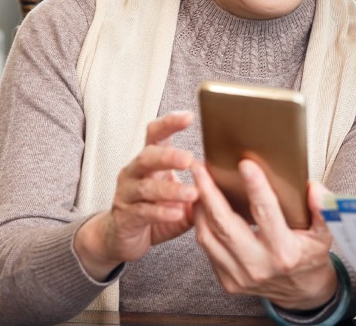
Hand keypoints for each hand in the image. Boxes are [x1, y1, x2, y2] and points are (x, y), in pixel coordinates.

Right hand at [73, 111, 197, 279]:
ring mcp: (127, 194)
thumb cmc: (155, 211)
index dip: (169, 123)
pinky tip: (177, 214)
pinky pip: (143, 212)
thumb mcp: (181, 197)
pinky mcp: (125, 216)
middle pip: (147, 156)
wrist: (123, 238)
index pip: (156, 134)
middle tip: (189, 159)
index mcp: (150, 161)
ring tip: (192, 193)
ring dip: (171, 190)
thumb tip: (232, 177)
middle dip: (168, 156)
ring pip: (147, 187)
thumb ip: (201, 187)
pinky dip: (161, 213)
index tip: (189, 116)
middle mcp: (135, 172)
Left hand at [190, 159, 336, 309]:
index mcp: (284, 252)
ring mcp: (239, 275)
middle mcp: (258, 266)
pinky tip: (202, 206)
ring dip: (200, 207)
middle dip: (209, 193)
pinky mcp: (227, 280)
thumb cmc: (310, 256)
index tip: (245, 164)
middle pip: (225, 224)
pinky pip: (208, 248)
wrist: (301, 292)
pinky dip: (202, 224)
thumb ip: (323, 209)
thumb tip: (313, 187)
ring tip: (196, 182)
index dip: (255, 187)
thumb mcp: (325, 233)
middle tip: (200, 168)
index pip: (266, 213)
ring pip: (209, 236)